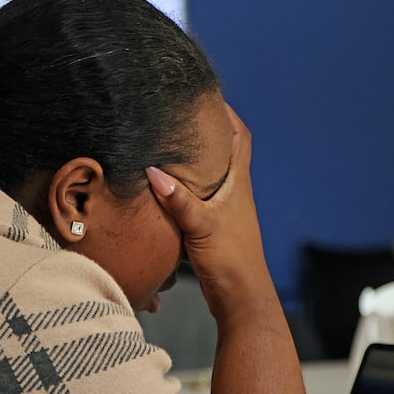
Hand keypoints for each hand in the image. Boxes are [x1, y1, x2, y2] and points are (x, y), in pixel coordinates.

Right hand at [146, 105, 275, 324]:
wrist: (240, 299)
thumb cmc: (229, 261)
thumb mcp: (201, 226)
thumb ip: (178, 200)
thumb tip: (152, 171)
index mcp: (238, 184)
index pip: (239, 136)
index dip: (227, 113)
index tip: (207, 94)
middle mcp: (235, 193)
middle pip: (226, 151)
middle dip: (208, 131)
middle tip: (182, 114)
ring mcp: (226, 210)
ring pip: (212, 174)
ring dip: (196, 159)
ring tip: (170, 144)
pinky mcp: (215, 227)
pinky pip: (200, 196)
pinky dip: (186, 186)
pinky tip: (165, 188)